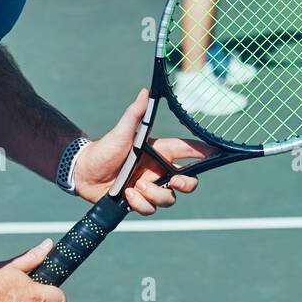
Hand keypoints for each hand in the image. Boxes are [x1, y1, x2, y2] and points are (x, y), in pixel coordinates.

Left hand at [71, 88, 212, 213]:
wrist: (83, 173)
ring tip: (135, 188)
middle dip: (186, 184)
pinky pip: (150, 209)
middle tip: (175, 181)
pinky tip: (127, 195)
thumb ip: (135, 114)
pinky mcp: (139, 201)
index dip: (205, 153)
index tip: (218, 154)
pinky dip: (140, 204)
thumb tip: (145, 92)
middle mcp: (158, 170)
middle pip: (187, 181)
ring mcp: (149, 187)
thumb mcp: (121, 132)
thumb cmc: (103, 149)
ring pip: (168, 198)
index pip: (188, 152)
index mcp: (159, 152)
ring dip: (154, 195)